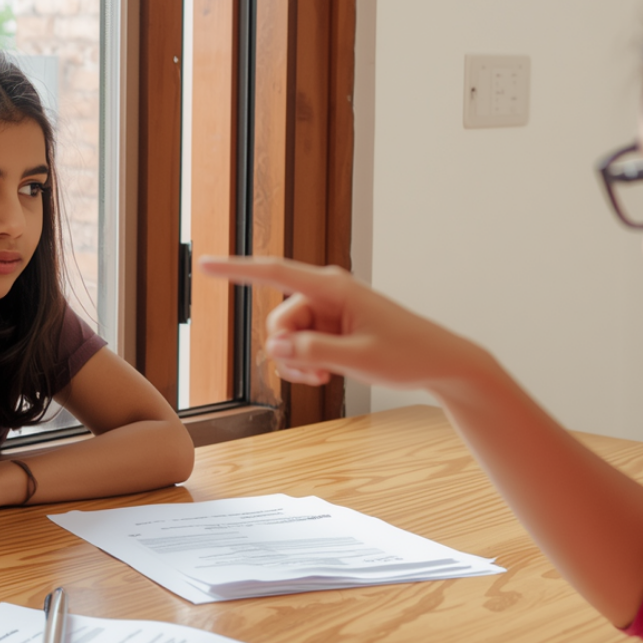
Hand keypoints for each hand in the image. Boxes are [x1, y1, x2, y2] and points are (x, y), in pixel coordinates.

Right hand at [200, 256, 473, 389]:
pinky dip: (304, 364)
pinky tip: (323, 376)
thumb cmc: (407, 354)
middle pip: (278, 319)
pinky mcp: (331, 329)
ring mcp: (328, 312)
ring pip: (286, 337)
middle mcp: (327, 294)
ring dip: (295, 362)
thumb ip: (314, 352)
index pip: (275, 273)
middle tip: (313, 372)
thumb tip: (278, 347)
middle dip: (285, 350)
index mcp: (334, 288)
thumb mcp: (358, 359)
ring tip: (321, 377)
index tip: (204, 264)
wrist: (438, 362)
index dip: (236, 269)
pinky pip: (299, 346)